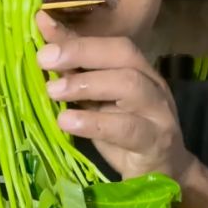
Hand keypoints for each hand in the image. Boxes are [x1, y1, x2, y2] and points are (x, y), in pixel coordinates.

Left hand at [35, 10, 195, 181]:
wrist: (163, 172)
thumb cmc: (126, 132)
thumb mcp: (99, 100)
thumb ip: (76, 70)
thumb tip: (45, 34)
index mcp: (140, 71)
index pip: (115, 44)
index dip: (80, 39)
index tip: (43, 36)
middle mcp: (153, 85)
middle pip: (124, 57)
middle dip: (82, 53)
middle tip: (45, 61)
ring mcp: (158, 113)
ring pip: (130, 86)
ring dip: (87, 84)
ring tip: (53, 92)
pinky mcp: (155, 142)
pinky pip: (127, 128)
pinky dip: (94, 123)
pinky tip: (67, 121)